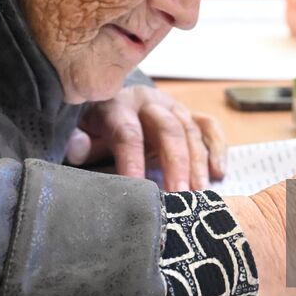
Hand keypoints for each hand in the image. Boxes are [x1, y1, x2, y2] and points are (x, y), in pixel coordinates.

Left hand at [64, 85, 225, 191]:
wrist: (111, 109)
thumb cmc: (96, 130)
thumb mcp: (81, 134)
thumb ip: (79, 143)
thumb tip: (76, 146)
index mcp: (118, 106)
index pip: (128, 133)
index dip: (132, 160)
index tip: (137, 187)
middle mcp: (149, 102)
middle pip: (168, 129)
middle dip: (176, 163)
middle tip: (180, 194)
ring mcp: (172, 106)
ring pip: (190, 129)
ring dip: (198, 161)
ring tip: (200, 191)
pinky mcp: (188, 115)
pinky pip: (208, 126)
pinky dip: (217, 148)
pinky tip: (219, 172)